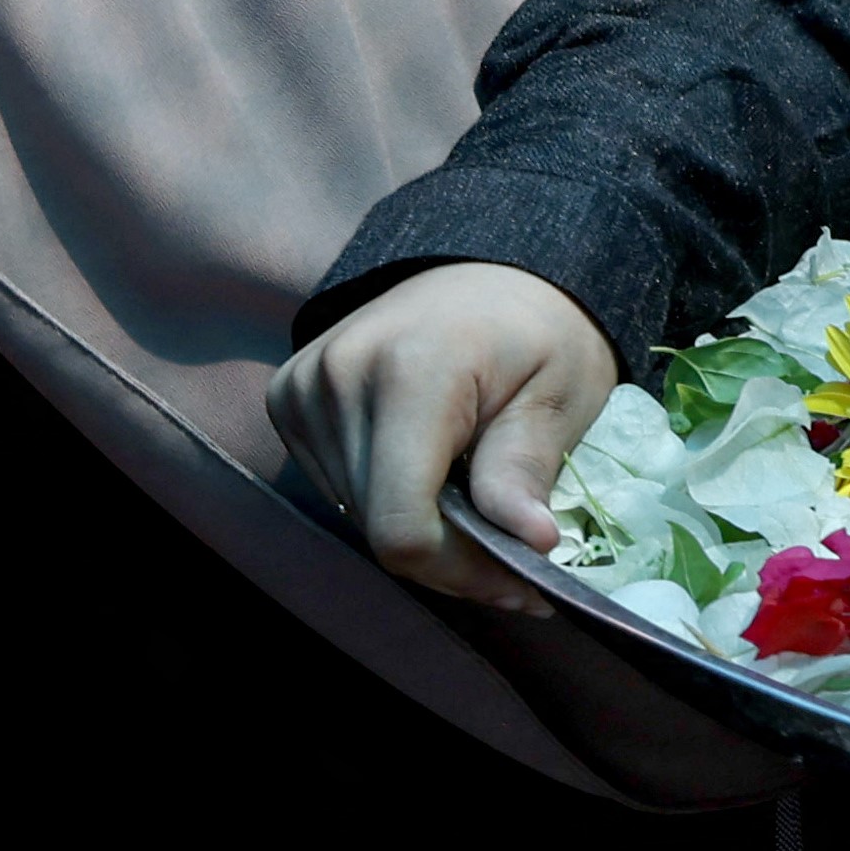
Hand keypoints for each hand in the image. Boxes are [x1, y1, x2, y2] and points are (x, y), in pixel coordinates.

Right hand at [268, 259, 614, 609]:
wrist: (486, 270)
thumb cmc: (537, 330)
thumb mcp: (561, 394)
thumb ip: (526, 468)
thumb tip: (529, 542)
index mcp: (410, 372)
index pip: (402, 525)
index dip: (461, 573)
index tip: (522, 581)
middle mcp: (337, 377)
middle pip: (377, 529)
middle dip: (451, 558)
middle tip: (512, 552)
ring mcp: (302, 386)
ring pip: (353, 515)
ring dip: (417, 531)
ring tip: (474, 507)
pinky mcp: (288, 395)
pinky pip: (335, 485)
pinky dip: (384, 499)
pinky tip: (427, 474)